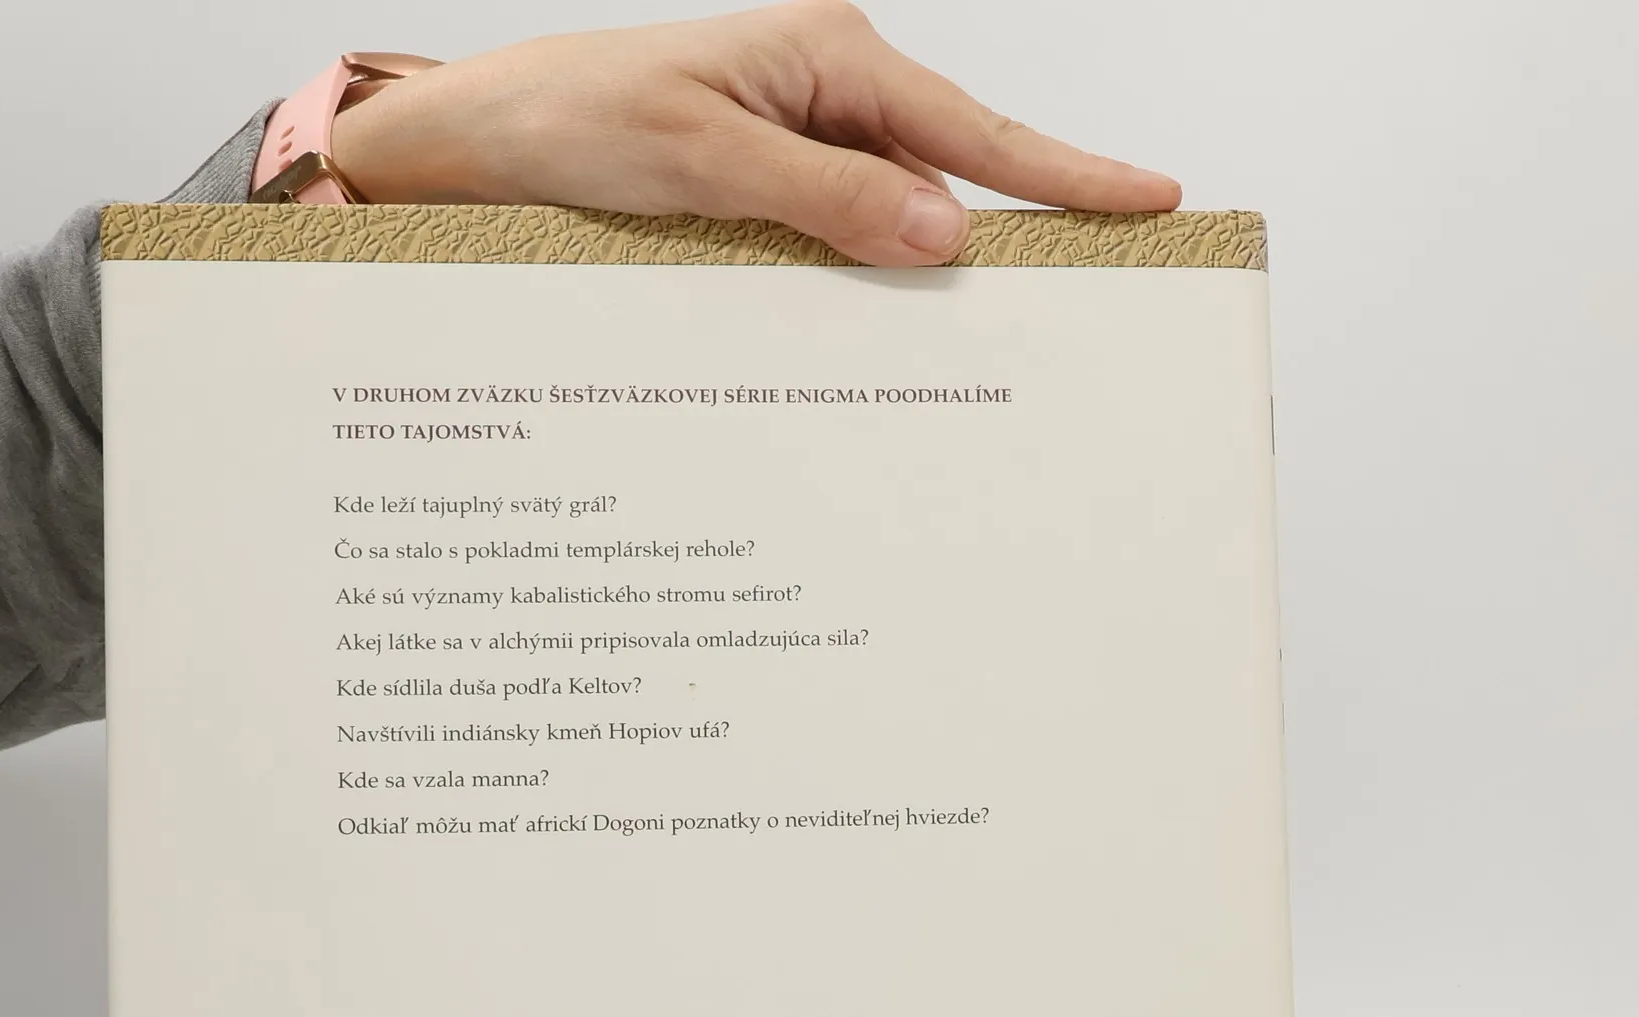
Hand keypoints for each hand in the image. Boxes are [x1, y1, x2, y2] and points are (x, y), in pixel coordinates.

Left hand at [330, 2, 1179, 267]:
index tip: (1151, 199)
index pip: (971, 125)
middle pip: (948, 173)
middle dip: (1010, 234)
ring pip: (892, 219)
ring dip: (908, 278)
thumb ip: (826, 199)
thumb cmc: (575, 123)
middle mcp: (827, 90)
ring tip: (961, 338)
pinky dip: (854, 282)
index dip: (1064, 171)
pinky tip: (857, 324)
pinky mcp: (770, 186)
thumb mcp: (703, 163)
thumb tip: (943, 234)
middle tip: (1083, 296)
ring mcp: (802, 140)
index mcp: (826, 56)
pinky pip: (840, 239)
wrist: (486, 141)